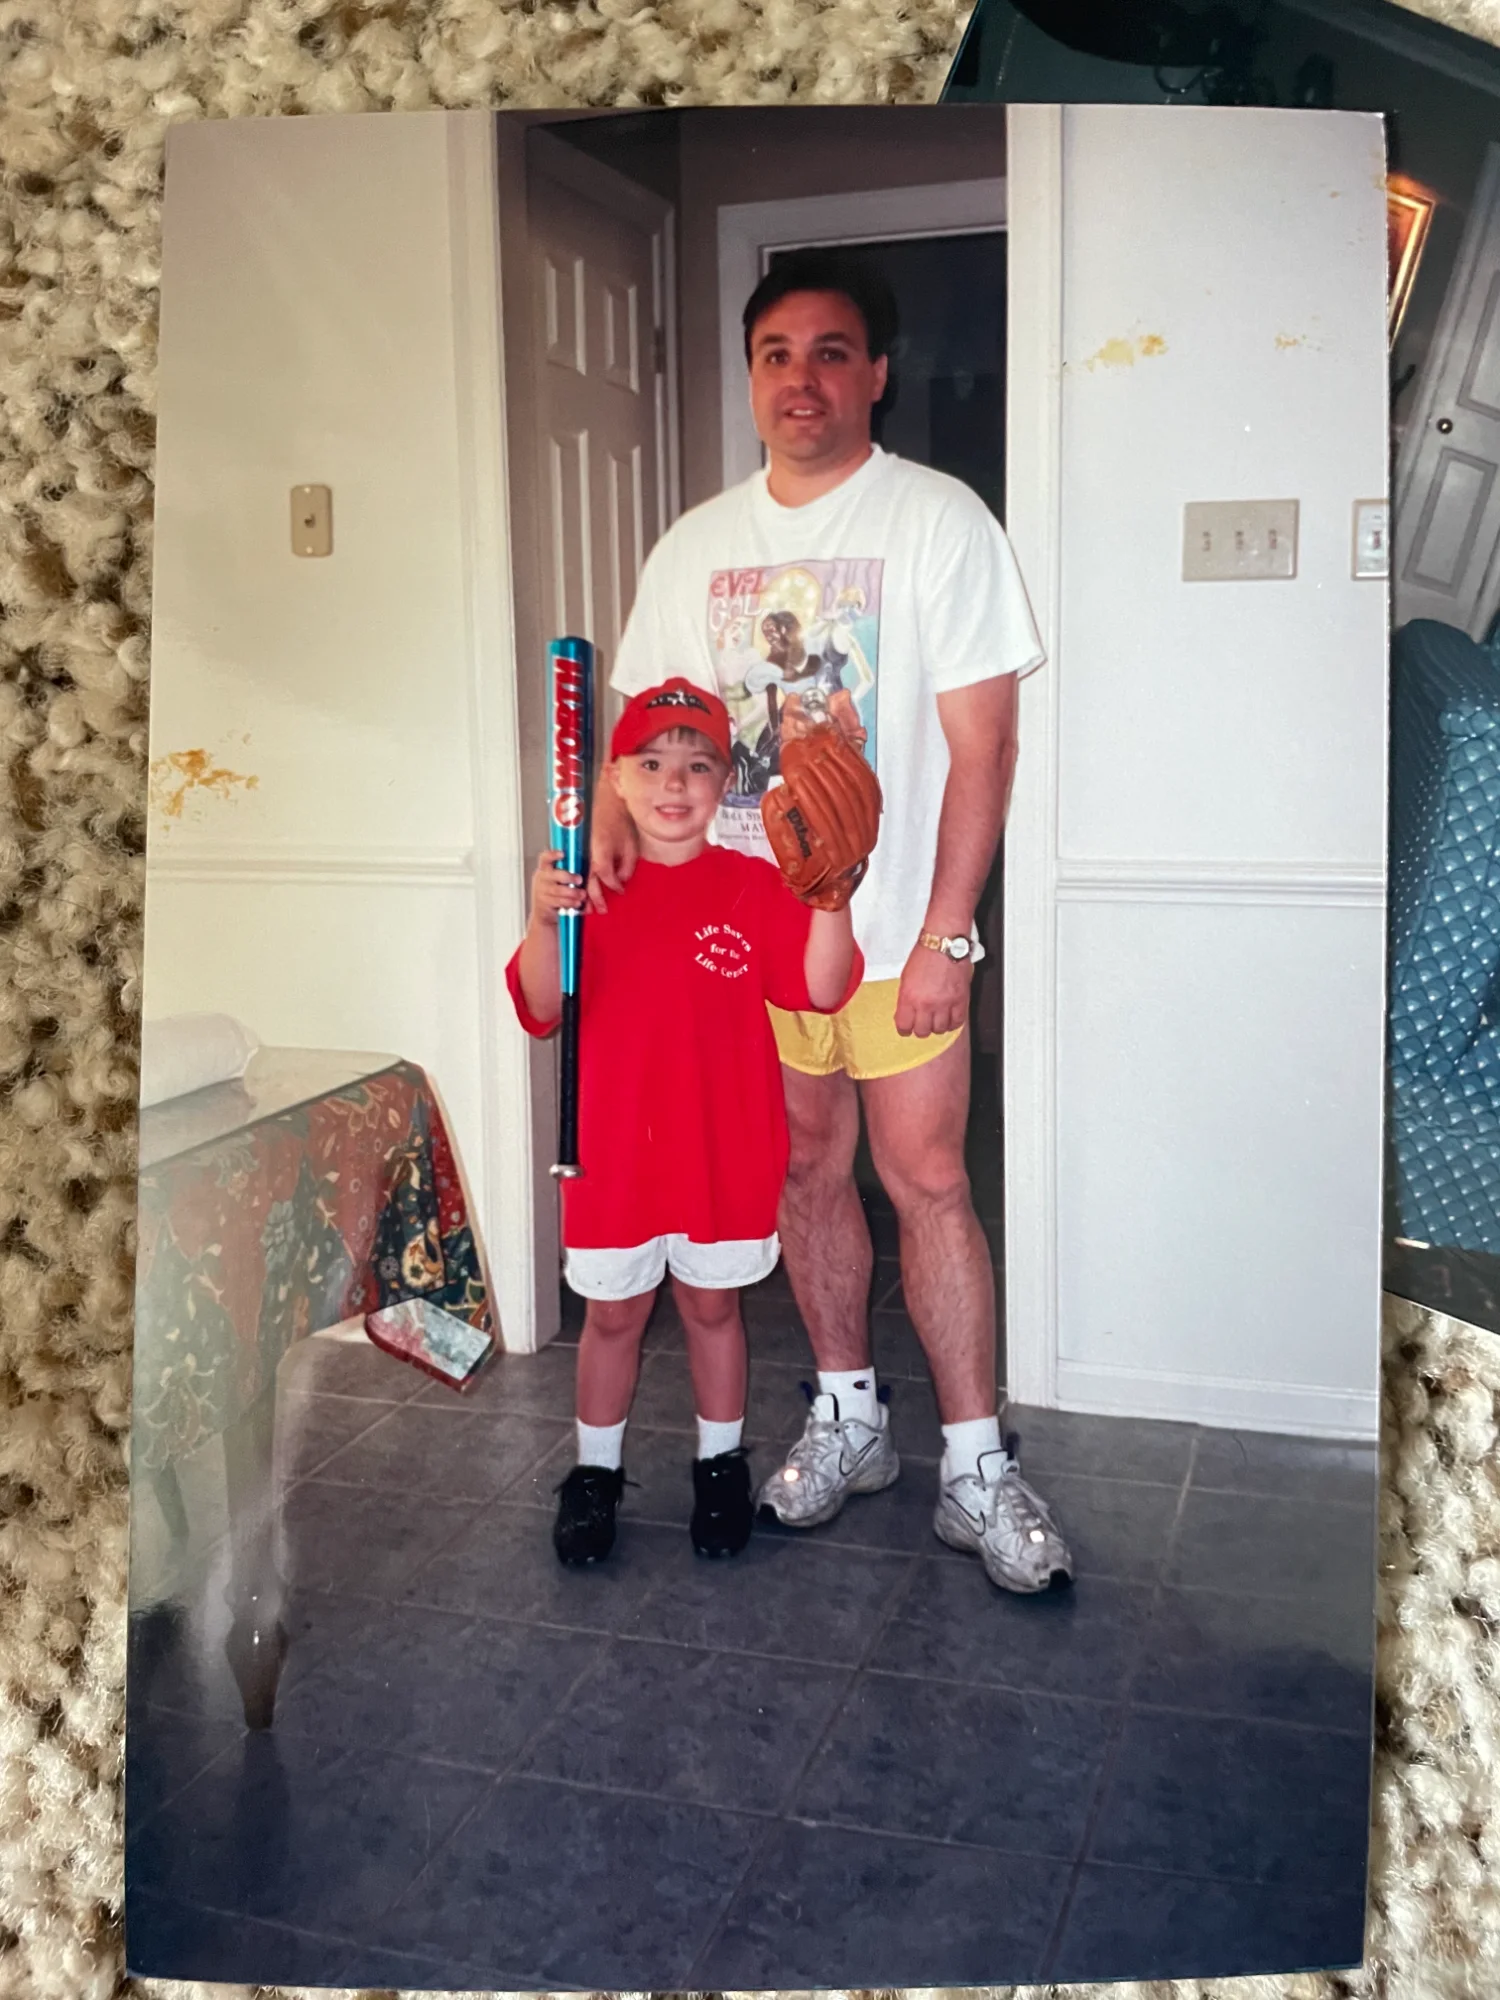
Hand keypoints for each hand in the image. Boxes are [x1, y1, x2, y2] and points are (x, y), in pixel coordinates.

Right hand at [530, 849, 584, 928]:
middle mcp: (541, 878)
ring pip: (559, 890)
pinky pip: (559, 901)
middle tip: (580, 880)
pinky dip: (570, 902)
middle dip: (569, 877)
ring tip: (582, 894)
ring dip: (573, 892)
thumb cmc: (553, 893)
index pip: (544, 858)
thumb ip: (564, 873)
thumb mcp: (554, 880)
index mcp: (544, 869)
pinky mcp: (545, 903)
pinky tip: (577, 903)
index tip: (563, 853)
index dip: (552, 855)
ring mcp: (542, 891)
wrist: (542, 913)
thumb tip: (582, 867)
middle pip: (555, 875)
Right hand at [586, 772, 639, 913]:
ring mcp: (580, 852)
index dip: (615, 887)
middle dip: (596, 899)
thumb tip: (621, 880)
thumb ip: (627, 866)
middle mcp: (587, 855)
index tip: (621, 891)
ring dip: (583, 893)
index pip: (608, 879)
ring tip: (587, 906)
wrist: (605, 801)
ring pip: (579, 878)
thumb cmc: (618, 821)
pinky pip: (574, 868)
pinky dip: (577, 880)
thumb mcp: (630, 846)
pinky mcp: (576, 848)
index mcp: (601, 855)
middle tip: (602, 910)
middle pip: (589, 883)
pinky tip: (579, 887)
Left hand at [895, 939, 970, 1037]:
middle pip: (922, 1032)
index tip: (906, 1028)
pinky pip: (957, 1022)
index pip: (904, 1026)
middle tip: (922, 1023)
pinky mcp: (960, 1000)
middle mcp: (926, 1003)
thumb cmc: (925, 954)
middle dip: (920, 1029)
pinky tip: (949, 1018)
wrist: (944, 943)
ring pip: (940, 1030)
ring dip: (937, 1026)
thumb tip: (906, 1012)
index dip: (904, 1029)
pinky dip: (953, 1023)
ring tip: (936, 1019)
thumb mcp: (906, 977)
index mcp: (908, 997)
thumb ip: (906, 998)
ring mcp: (944, 1003)